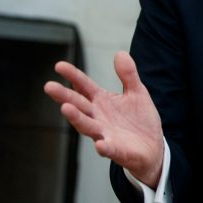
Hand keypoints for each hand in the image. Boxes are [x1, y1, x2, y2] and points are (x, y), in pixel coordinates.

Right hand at [44, 51, 163, 187]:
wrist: (153, 147)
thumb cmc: (140, 119)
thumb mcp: (137, 92)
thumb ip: (128, 74)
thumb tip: (120, 53)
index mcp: (102, 101)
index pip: (84, 86)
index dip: (73, 76)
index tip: (59, 65)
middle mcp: (98, 117)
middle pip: (79, 105)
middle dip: (64, 96)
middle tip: (49, 86)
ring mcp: (105, 134)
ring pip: (87, 126)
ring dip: (77, 118)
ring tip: (66, 108)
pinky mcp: (117, 150)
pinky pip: (108, 149)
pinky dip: (104, 147)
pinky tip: (100, 144)